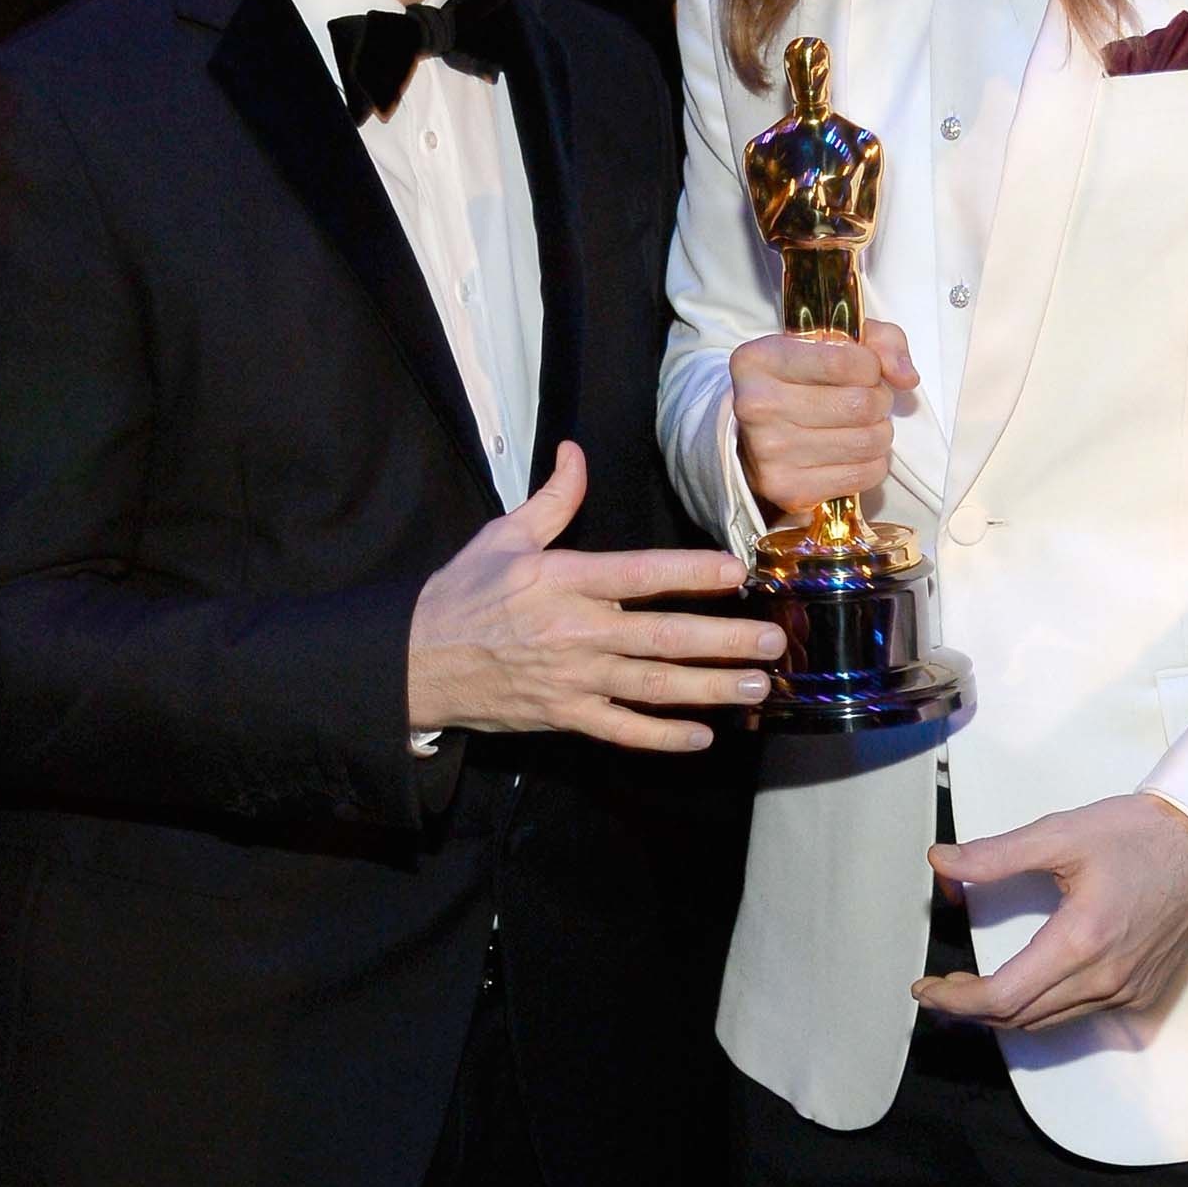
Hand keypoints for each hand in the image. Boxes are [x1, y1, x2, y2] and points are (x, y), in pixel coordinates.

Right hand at [406, 440, 783, 753]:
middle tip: (773, 641)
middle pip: (662, 636)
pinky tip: (702, 735)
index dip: (691, 571)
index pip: (640, 573)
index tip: (736, 570)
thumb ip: (552, 498)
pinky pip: (621, 730)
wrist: (415, 662)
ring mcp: (571, 679)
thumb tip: (576, 450)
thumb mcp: (503, 536)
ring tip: (756, 686)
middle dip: (724, 639)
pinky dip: (662, 736)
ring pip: (652, 686)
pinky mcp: (562, 717)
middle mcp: (575, 631)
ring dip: (709, 688)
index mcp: (563, 580)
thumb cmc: (462, 595)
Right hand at [730, 320, 917, 517]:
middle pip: (861, 404)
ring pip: (868, 441)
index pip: (844, 362)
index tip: (865, 370)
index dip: (871, 366)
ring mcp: (769, 453)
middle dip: (879, 400)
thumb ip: (879, 341)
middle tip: (867, 400)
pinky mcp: (788, 490)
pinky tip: (854, 452)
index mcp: (759, 360)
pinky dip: (872, 463)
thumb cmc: (796, 382)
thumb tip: (907, 378)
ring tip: (861, 425)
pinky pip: (864, 475)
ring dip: (879, 432)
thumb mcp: (829, 342)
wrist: (751, 436)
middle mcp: (757, 406)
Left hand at [914, 793, 1187, 1029]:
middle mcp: (1106, 978)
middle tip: (940, 989)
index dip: (956, 999)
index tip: (927, 988)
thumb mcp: (1059, 834)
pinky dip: (1041, 1009)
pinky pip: (1077, 1015)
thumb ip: (994, 855)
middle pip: (1020, 1017)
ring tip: (971, 989)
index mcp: (1082, 941)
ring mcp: (1127, 991)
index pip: (1003, 996)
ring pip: (1047, 1022)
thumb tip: (942, 862)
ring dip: (1004, 1012)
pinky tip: (1024, 986)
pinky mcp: (1141, 993)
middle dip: (970, 1009)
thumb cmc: (1139, 835)